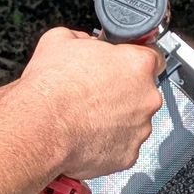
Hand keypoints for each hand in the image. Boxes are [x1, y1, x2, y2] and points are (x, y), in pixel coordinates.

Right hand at [14, 26, 163, 179]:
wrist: (40, 129)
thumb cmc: (50, 89)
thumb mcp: (60, 40)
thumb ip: (83, 38)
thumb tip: (84, 42)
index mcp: (136, 64)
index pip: (153, 55)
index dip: (133, 60)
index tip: (122, 65)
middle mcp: (146, 97)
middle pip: (143, 91)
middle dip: (122, 92)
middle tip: (95, 93)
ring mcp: (140, 128)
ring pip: (134, 121)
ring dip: (116, 119)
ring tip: (86, 117)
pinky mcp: (129, 155)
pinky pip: (123, 146)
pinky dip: (109, 143)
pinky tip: (87, 136)